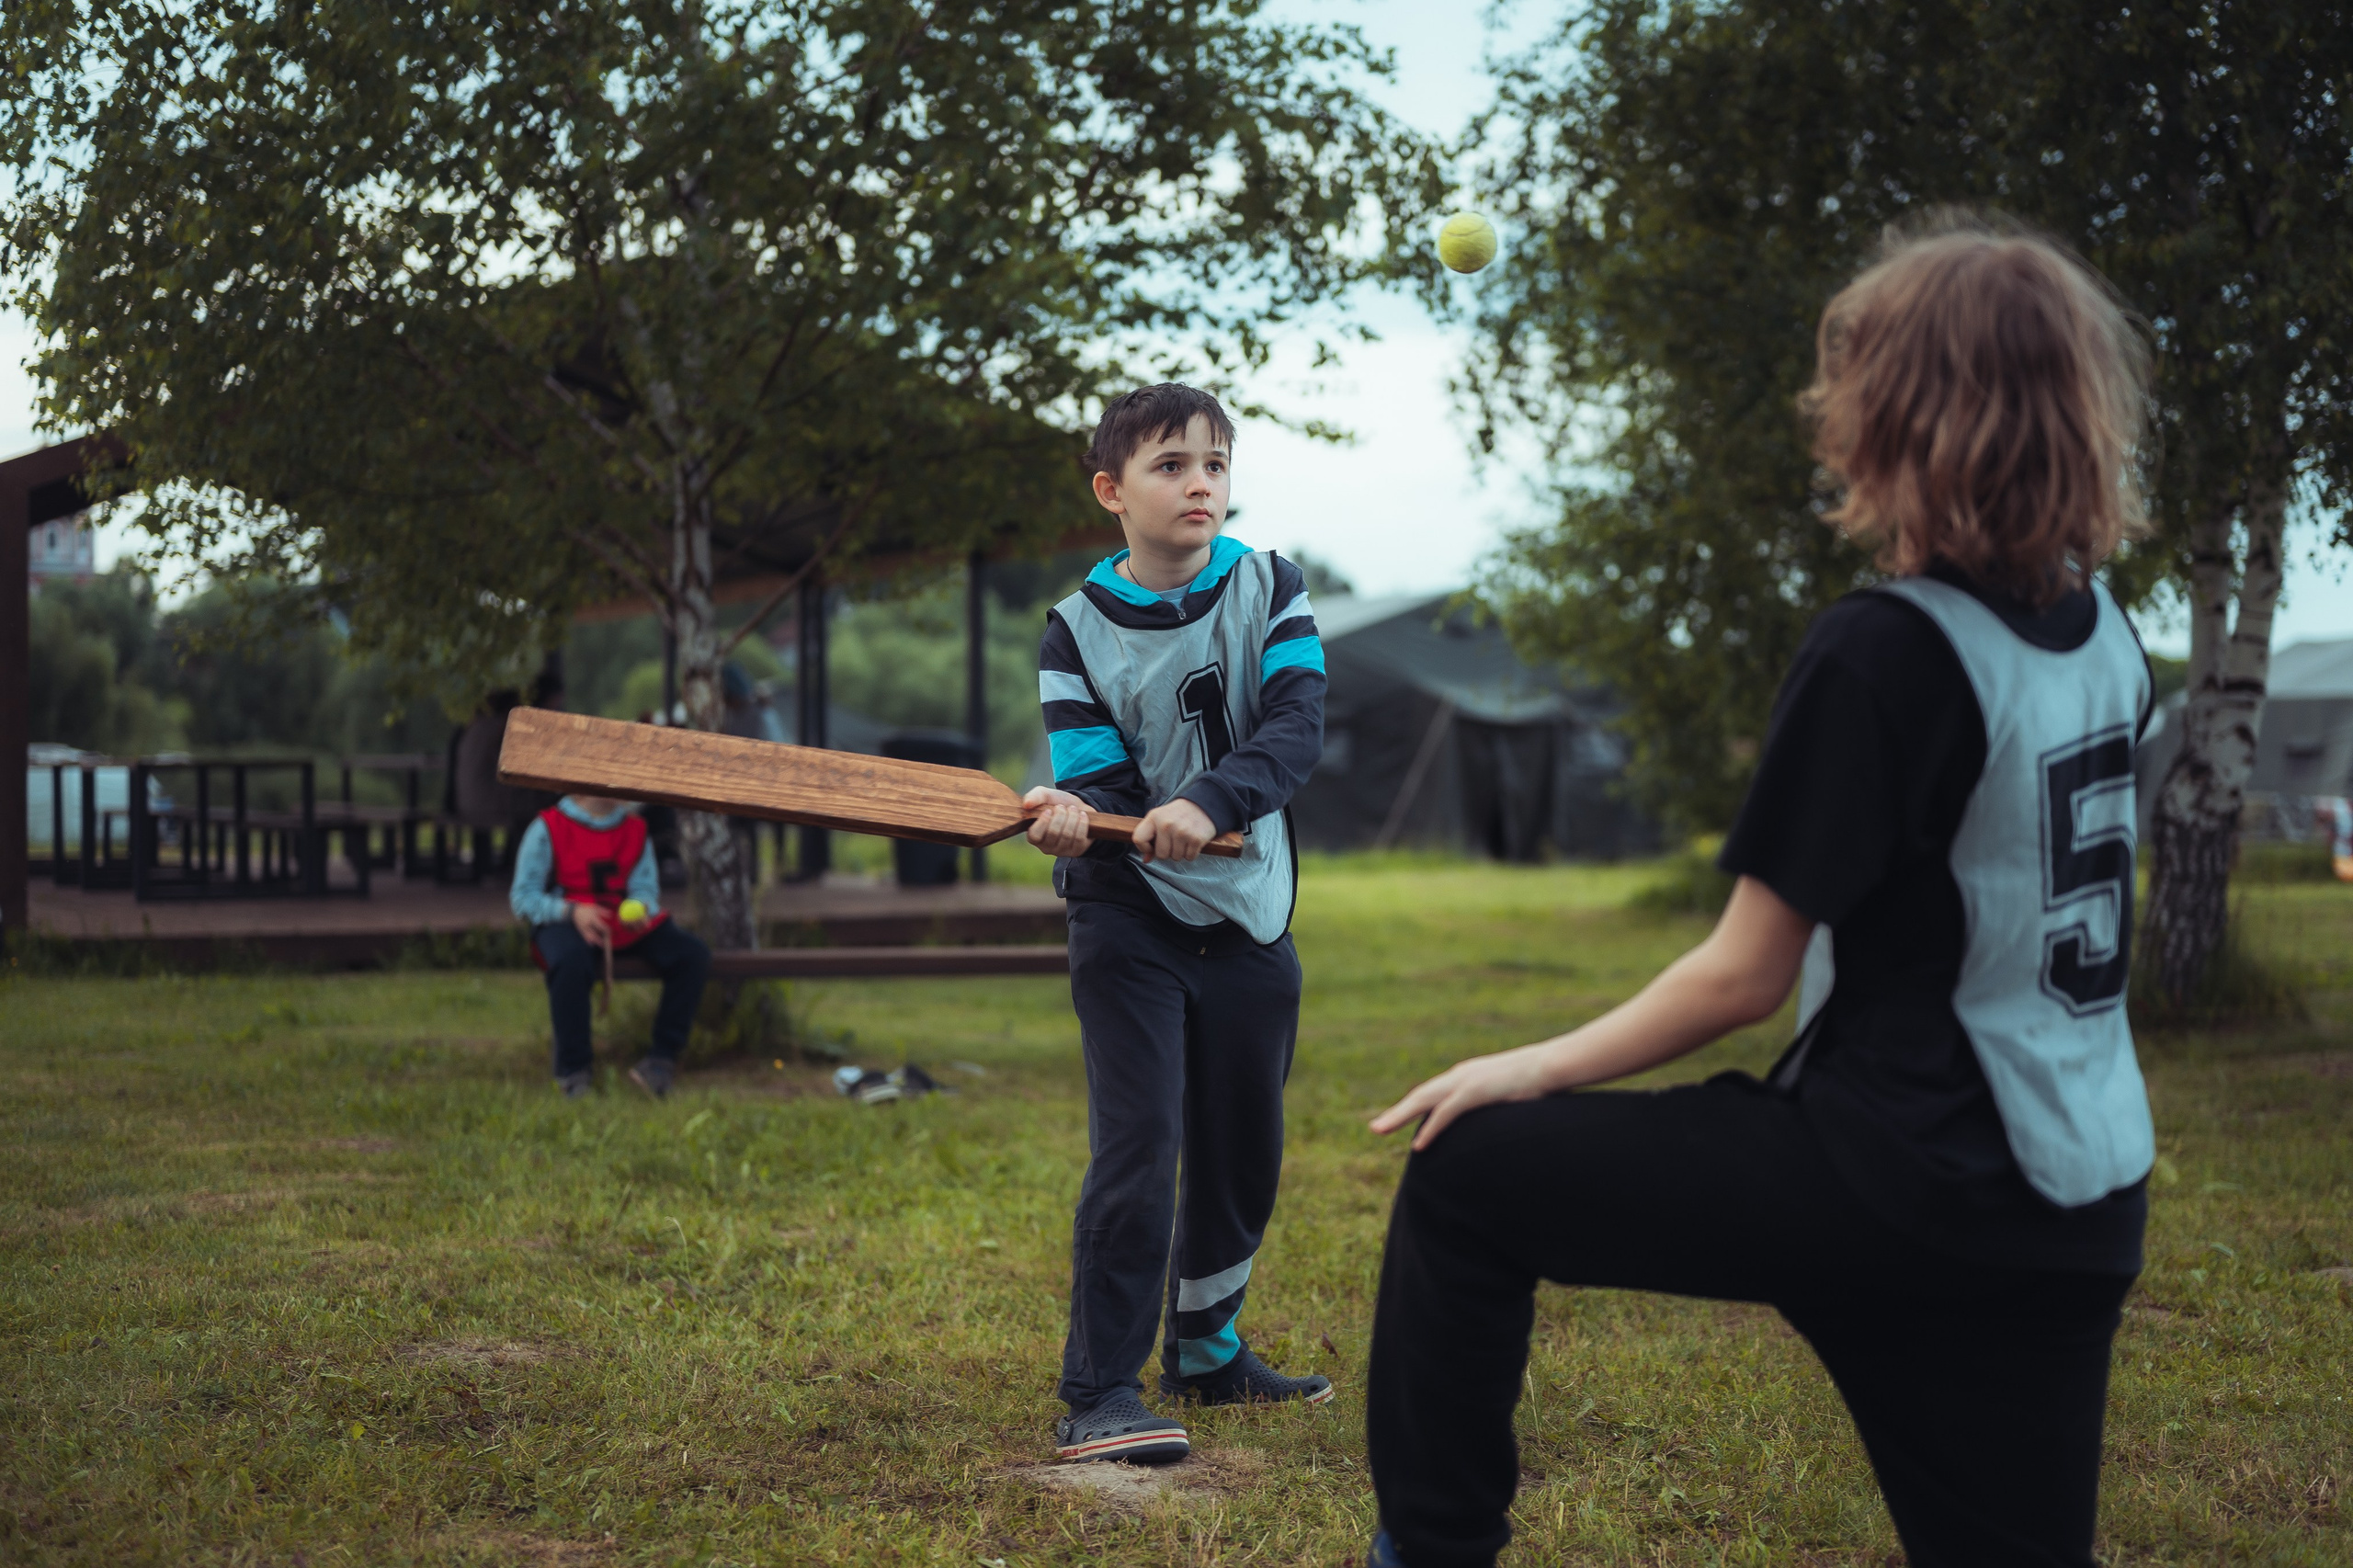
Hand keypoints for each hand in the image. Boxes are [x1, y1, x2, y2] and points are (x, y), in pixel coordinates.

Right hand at [569, 901, 612, 945]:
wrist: (573, 911)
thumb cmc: (586, 909)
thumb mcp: (595, 908)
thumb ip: (603, 911)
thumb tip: (611, 915)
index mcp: (593, 918)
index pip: (601, 926)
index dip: (607, 930)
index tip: (611, 933)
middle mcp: (588, 924)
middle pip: (596, 933)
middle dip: (601, 938)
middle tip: (607, 943)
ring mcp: (584, 929)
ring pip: (590, 937)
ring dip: (596, 941)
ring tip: (601, 945)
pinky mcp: (581, 931)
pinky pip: (585, 937)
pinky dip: (588, 941)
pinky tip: (592, 945)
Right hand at [1024, 786, 1092, 856]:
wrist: (1078, 807)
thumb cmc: (1057, 803)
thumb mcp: (1045, 795)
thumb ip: (1034, 797)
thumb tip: (1026, 804)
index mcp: (1034, 835)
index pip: (1034, 835)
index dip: (1042, 822)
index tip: (1048, 810)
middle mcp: (1046, 847)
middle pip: (1053, 833)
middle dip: (1060, 815)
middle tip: (1062, 807)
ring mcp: (1061, 850)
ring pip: (1067, 835)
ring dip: (1072, 817)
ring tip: (1072, 809)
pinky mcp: (1076, 851)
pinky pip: (1079, 839)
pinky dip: (1082, 823)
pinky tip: (1082, 815)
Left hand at [1131, 798, 1215, 863]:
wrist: (1203, 805)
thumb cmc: (1178, 814)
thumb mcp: (1160, 819)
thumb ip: (1150, 838)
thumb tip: (1146, 860)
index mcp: (1154, 817)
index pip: (1138, 839)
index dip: (1144, 847)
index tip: (1152, 846)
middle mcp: (1166, 824)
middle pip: (1161, 855)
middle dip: (1167, 852)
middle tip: (1173, 841)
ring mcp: (1182, 832)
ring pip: (1176, 857)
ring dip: (1180, 852)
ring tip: (1184, 839)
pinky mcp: (1196, 839)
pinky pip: (1189, 857)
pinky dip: (1191, 853)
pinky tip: (1192, 841)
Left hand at [1368, 1043, 1560, 1150]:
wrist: (1554, 1065)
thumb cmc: (1538, 1080)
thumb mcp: (1509, 1092)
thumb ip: (1495, 1102)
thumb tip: (1495, 1118)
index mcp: (1468, 1075)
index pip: (1433, 1094)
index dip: (1414, 1108)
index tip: (1400, 1122)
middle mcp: (1461, 1075)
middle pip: (1420, 1096)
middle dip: (1397, 1113)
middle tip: (1375, 1128)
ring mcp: (1467, 1082)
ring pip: (1424, 1101)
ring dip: (1399, 1116)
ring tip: (1379, 1130)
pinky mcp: (1476, 1091)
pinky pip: (1446, 1113)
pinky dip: (1430, 1128)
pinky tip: (1418, 1145)